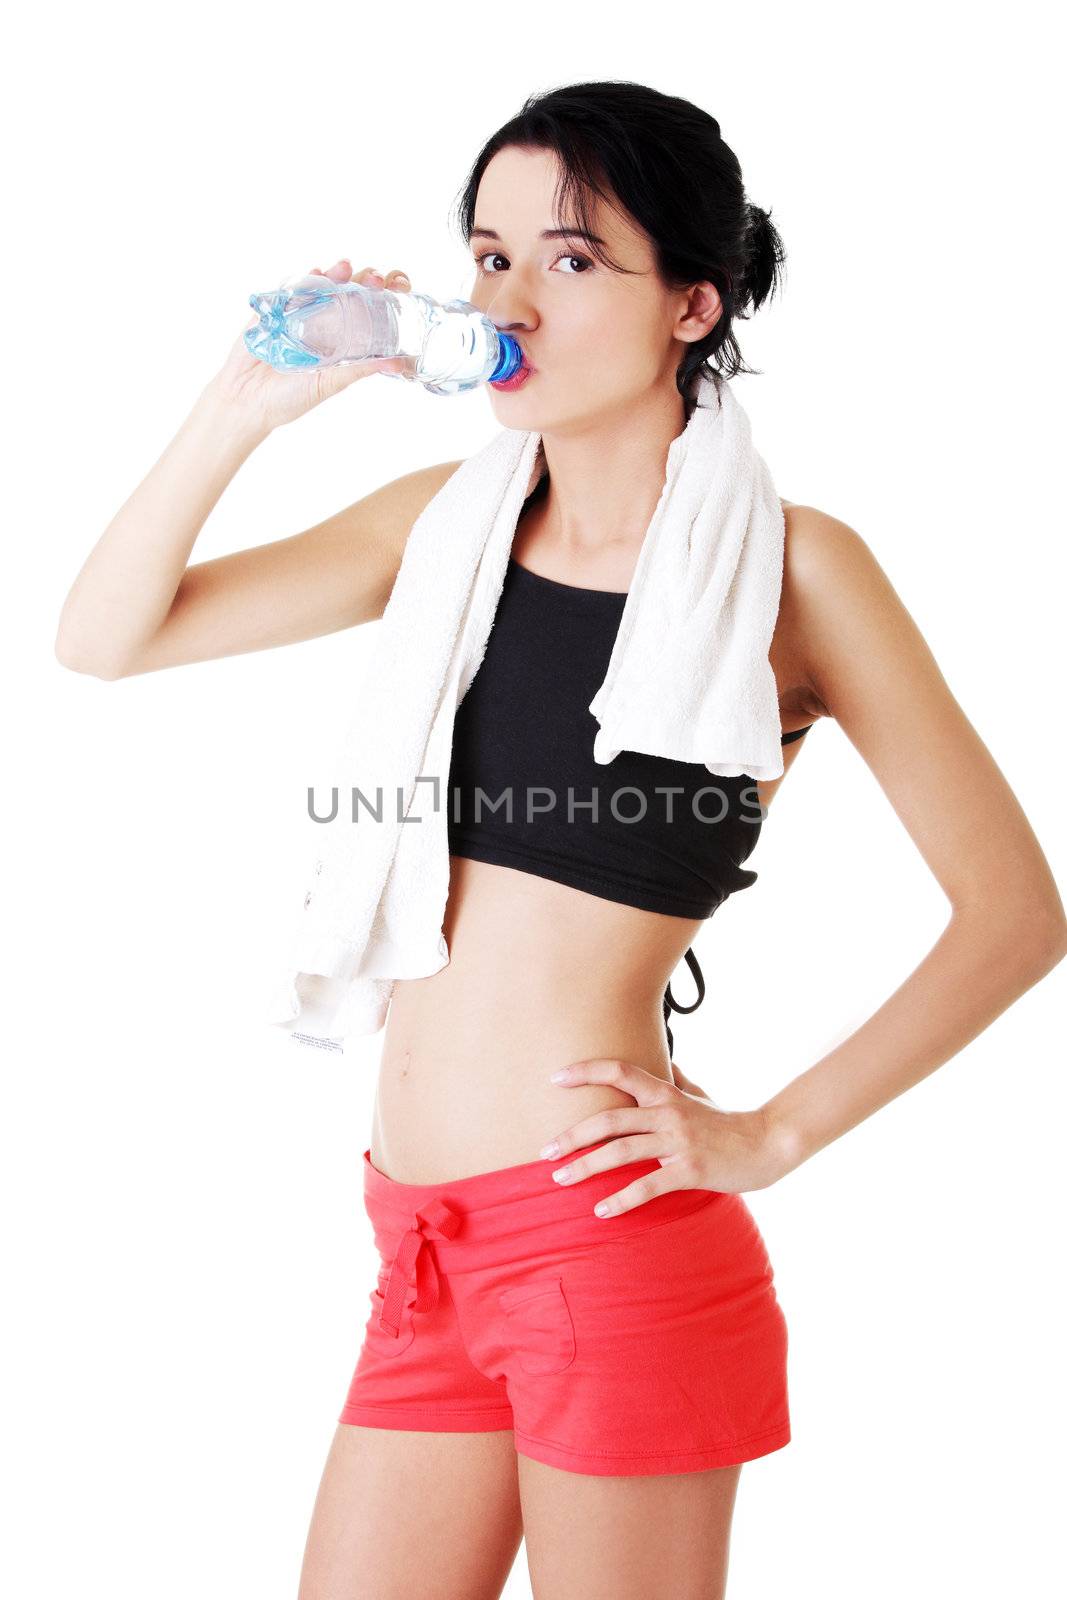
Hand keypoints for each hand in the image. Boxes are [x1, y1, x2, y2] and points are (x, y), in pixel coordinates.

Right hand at [204, 259, 415, 434]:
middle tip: (378, 279)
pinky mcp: (275, 309)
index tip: (400, 288)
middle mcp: (324, 324)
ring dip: (337, 273)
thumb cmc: (288, 399)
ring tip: (348, 267)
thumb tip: (399, 363)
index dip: (384, 297)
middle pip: (350, 292)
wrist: (246, 401)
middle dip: (365, 281)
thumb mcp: (331, 384)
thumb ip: (360, 370)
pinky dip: (305, 277)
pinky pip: (292, 287)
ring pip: (324, 286)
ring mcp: (300, 314)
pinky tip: (318, 272)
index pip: (368, 312)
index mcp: (342, 341)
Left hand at [540, 1056, 783, 1215]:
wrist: (767, 1143)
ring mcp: (678, 1142)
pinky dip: (621, 1199)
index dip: (586, 1071)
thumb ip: (676, 1080)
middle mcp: (667, 1113)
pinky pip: (648, 1186)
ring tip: (560, 1180)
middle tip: (544, 1152)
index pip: (620, 1071)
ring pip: (621, 1152)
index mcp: (665, 1093)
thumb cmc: (727, 1121)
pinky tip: (600, 1211)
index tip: (554, 1079)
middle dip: (572, 1136)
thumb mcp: (699, 1095)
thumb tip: (663, 1064)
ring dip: (585, 1167)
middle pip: (609, 1119)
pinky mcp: (689, 1171)